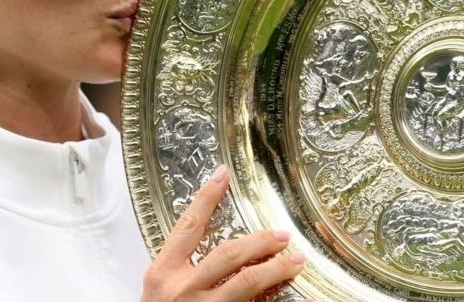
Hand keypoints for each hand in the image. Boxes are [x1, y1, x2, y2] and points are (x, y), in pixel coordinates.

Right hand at [141, 165, 305, 301]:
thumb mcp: (160, 292)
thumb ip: (182, 269)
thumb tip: (223, 246)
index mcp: (163, 275)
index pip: (188, 228)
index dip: (206, 198)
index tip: (223, 175)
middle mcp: (183, 291)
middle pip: (227, 255)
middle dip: (259, 242)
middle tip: (282, 235)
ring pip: (245, 284)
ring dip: (275, 270)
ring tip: (296, 261)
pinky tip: (303, 300)